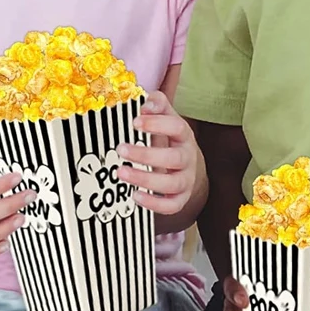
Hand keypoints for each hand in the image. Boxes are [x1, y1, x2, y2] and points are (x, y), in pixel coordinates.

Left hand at [116, 91, 199, 214]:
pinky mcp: (181, 198)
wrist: (187, 163)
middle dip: (146, 155)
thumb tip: (145, 104)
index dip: (157, 124)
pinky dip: (154, 204)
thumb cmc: (170, 136)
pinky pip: (171, 206)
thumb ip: (157, 104)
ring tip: (121, 173)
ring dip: (145, 179)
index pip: (176, 127)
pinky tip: (135, 196)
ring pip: (171, 184)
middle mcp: (188, 158)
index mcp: (184, 135)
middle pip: (174, 158)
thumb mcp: (166, 116)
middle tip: (121, 149)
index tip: (134, 122)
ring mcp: (186, 180)